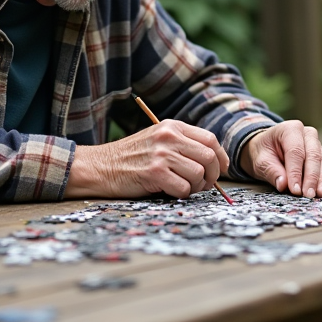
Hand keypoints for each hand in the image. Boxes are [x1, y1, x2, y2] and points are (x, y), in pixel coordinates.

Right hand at [64, 120, 229, 198]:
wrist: (101, 166)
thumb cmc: (131, 158)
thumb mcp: (157, 140)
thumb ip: (182, 144)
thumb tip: (214, 163)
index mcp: (172, 126)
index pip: (210, 139)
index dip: (220, 157)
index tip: (221, 170)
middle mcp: (169, 137)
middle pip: (209, 157)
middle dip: (212, 175)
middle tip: (203, 184)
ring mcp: (162, 154)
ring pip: (199, 174)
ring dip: (195, 187)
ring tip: (183, 187)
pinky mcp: (155, 173)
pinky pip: (184, 189)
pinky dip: (181, 194)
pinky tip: (169, 190)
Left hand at [239, 121, 321, 197]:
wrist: (268, 150)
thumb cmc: (264, 153)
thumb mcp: (261, 161)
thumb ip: (272, 171)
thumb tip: (284, 184)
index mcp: (291, 129)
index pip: (296, 152)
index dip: (296, 172)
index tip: (294, 190)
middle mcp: (308, 135)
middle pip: (314, 156)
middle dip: (311, 178)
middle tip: (309, 195)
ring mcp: (318, 146)